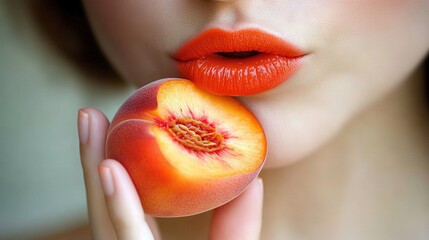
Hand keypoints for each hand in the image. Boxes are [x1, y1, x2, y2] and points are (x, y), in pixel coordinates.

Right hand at [78, 108, 263, 239]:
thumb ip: (238, 222)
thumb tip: (255, 176)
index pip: (128, 206)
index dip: (119, 167)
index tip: (120, 125)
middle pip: (107, 205)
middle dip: (93, 158)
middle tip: (90, 115)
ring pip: (104, 220)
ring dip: (92, 170)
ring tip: (90, 126)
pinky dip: (118, 209)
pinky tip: (109, 172)